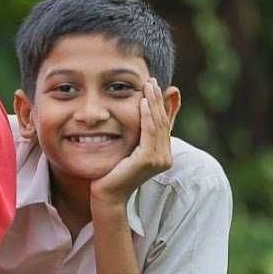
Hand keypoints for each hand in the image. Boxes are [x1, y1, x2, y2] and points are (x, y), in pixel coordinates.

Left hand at [91, 78, 175, 208]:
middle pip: (163, 121)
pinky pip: (149, 131)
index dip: (161, 103)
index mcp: (162, 153)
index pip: (164, 123)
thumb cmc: (113, 172)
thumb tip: (139, 117)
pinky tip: (142, 101)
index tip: (155, 85)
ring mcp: (159, 159)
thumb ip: (134, 135)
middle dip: (157, 99)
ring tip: (147, 85)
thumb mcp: (127, 148)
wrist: (107, 194)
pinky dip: (146, 115)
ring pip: (157, 123)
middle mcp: (165, 157)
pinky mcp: (149, 160)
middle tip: (152, 79)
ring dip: (153, 102)